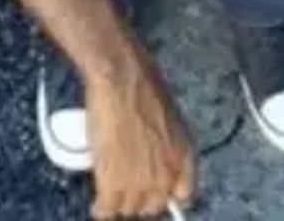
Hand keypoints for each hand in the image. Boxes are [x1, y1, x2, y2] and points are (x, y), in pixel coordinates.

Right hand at [87, 46, 195, 218]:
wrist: (122, 76)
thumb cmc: (144, 82)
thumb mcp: (168, 115)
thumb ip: (166, 143)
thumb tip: (155, 156)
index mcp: (185, 155)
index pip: (183, 194)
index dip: (166, 193)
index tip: (154, 190)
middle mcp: (167, 173)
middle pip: (153, 205)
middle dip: (140, 197)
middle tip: (126, 184)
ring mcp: (141, 182)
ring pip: (129, 209)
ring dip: (120, 201)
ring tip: (110, 190)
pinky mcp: (114, 182)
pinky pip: (107, 210)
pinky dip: (101, 209)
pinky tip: (98, 205)